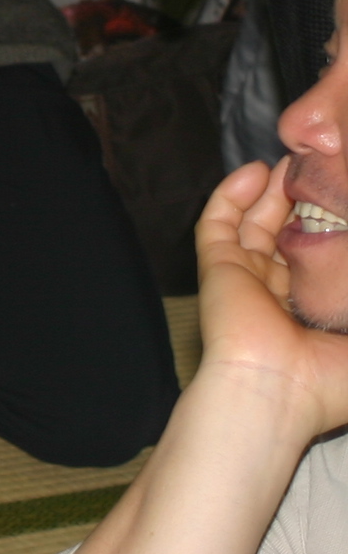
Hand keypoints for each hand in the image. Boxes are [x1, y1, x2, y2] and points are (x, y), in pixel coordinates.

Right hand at [196, 159, 347, 438]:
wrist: (277, 390)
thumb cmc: (328, 380)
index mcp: (309, 312)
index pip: (315, 260)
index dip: (327, 230)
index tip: (339, 202)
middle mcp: (275, 291)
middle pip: (284, 234)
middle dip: (301, 203)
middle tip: (317, 172)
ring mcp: (243, 276)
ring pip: (252, 223)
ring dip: (270, 191)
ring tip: (292, 163)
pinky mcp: (217, 265)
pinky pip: (218, 221)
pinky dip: (232, 193)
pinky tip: (255, 171)